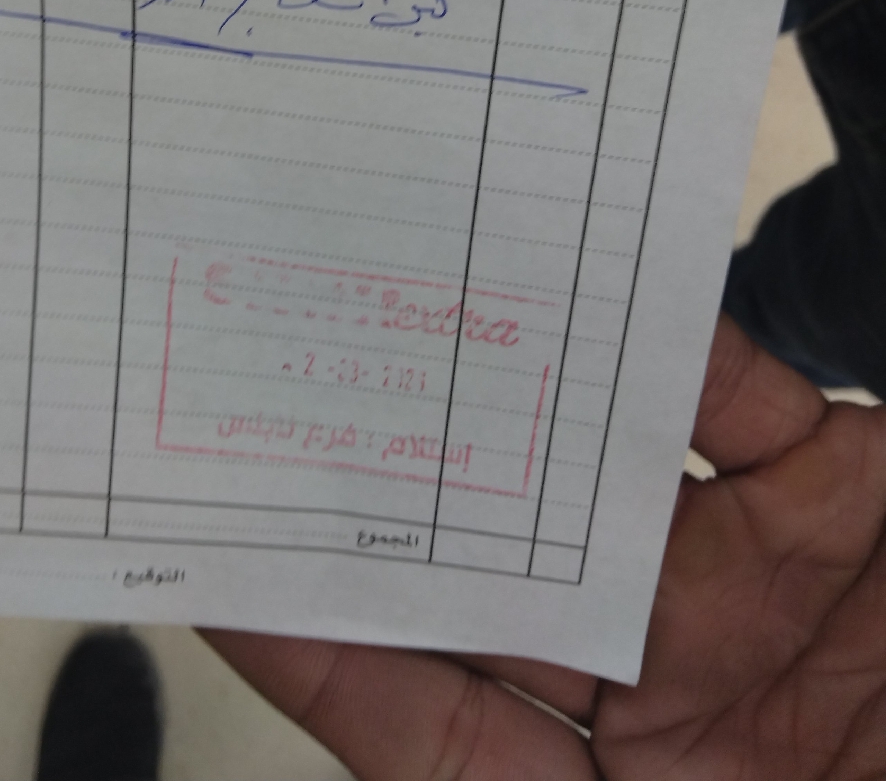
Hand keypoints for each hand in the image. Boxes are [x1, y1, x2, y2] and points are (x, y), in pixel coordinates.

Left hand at [204, 316, 885, 778]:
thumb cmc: (863, 780)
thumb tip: (437, 766)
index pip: (429, 721)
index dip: (326, 650)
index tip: (218, 562)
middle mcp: (663, 683)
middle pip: (497, 569)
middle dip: (399, 481)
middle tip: (284, 386)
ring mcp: (750, 582)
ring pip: (602, 466)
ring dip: (519, 396)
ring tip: (415, 315)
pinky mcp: (840, 496)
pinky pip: (746, 407)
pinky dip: (687, 357)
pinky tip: (625, 306)